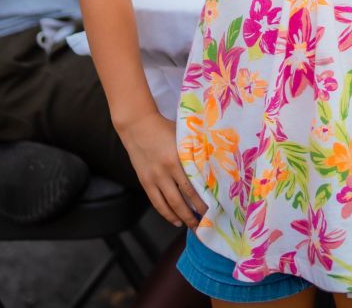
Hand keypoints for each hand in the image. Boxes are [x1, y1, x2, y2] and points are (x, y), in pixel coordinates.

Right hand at [118, 111, 206, 227]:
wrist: (137, 126)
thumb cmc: (164, 128)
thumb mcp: (182, 137)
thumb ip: (193, 151)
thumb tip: (210, 165)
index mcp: (176, 159)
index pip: (192, 186)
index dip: (202, 200)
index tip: (213, 208)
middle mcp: (164, 172)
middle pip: (181, 200)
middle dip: (194, 214)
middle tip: (205, 224)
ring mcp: (153, 178)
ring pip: (168, 205)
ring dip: (181, 217)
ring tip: (193, 226)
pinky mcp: (145, 182)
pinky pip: (156, 202)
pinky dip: (166, 213)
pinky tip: (176, 220)